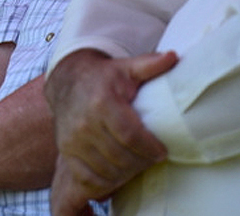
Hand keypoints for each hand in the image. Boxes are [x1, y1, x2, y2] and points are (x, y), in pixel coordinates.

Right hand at [44, 49, 177, 211]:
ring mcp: (72, 139)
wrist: (67, 81)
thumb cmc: (103, 77)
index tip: (162, 151)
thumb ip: (150, 64)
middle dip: (141, 161)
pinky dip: (106, 182)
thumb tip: (173, 57)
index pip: (130, 135)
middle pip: (120, 156)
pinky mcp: (66, 150)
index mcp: (102, 102)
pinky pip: (88, 177)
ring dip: (126, 172)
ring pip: (106, 170)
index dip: (149, 148)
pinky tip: (118, 172)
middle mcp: (84, 123)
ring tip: (137, 163)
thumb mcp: (126, 68)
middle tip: (151, 158)